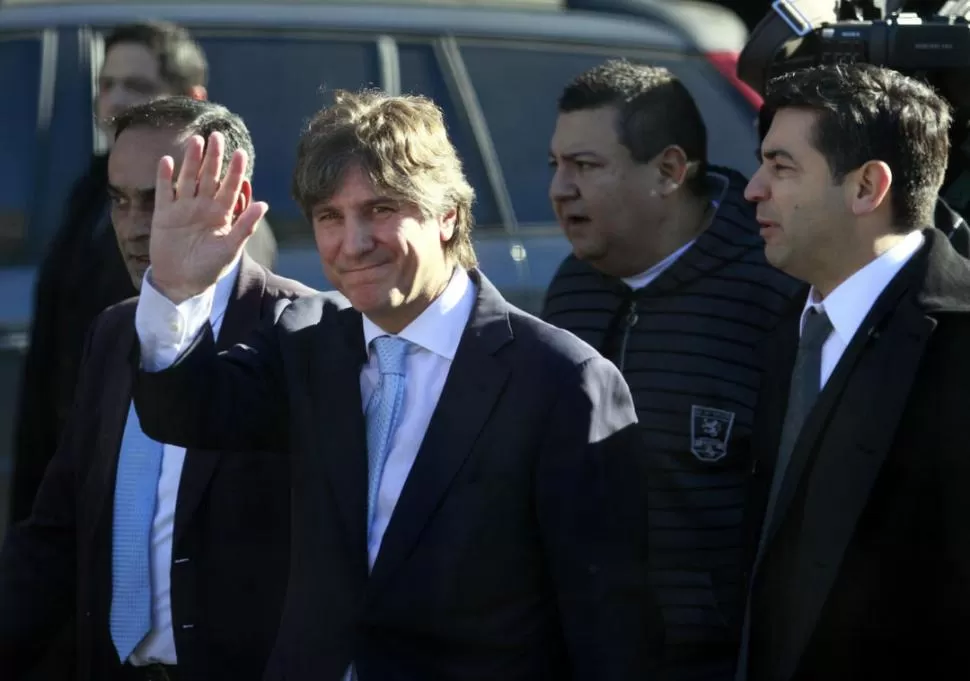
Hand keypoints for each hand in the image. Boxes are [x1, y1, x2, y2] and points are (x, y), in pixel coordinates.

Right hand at [149, 131, 267, 302]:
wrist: (182, 282)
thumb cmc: (210, 267)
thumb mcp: (230, 248)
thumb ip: (245, 226)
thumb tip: (265, 204)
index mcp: (222, 214)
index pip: (231, 187)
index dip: (236, 171)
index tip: (241, 153)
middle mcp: (203, 206)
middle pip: (209, 177)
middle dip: (214, 158)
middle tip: (217, 136)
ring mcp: (183, 208)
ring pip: (188, 179)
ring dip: (191, 161)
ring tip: (196, 142)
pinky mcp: (164, 214)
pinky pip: (164, 192)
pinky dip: (164, 177)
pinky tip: (166, 161)